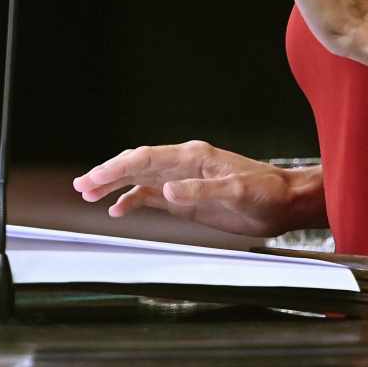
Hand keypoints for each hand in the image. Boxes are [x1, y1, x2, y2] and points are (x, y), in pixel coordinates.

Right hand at [72, 141, 320, 236]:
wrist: (285, 202)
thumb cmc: (266, 192)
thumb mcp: (237, 192)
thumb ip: (201, 191)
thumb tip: (166, 189)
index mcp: (193, 156)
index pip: (146, 158)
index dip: (118, 167)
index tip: (95, 178)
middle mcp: (184, 164)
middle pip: (138, 165)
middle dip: (109, 173)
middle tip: (82, 185)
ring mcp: (185, 180)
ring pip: (142, 178)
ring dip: (116, 185)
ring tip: (89, 194)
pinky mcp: (188, 197)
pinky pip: (154, 195)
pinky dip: (134, 200)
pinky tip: (118, 209)